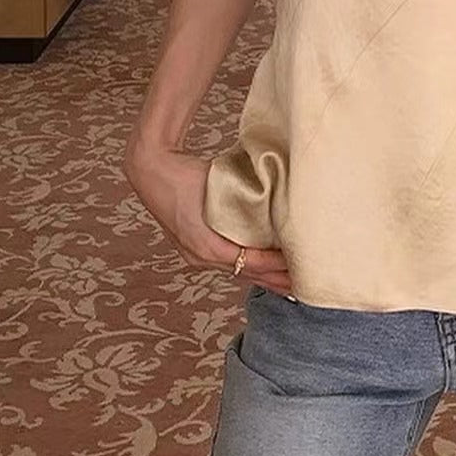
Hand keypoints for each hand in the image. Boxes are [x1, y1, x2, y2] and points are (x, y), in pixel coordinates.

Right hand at [122, 142, 294, 296]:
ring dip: (262, 277)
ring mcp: (195, 255)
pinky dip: (246, 267)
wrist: (151, 170)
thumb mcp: (220, 187)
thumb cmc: (185, 174)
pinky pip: (226, 264)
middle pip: (246, 275)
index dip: (277, 265)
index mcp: (208, 245)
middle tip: (304, 285)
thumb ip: (246, 199)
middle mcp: (201, 256)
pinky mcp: (193, 248)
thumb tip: (279, 202)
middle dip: (275, 281)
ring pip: (237, 272)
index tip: (300, 264)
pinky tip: (259, 269)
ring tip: (288, 284)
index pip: (251, 262)